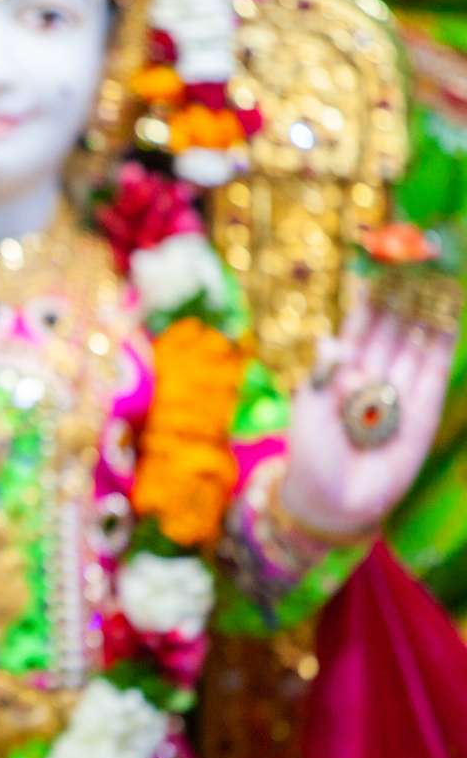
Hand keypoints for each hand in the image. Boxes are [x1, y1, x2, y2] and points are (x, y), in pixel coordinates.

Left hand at [281, 287, 456, 538]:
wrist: (335, 499)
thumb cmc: (312, 453)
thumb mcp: (308, 407)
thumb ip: (322, 372)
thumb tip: (329, 338)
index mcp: (340, 370)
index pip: (359, 326)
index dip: (369, 298)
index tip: (377, 266)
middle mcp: (373, 374)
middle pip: (392, 328)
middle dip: (404, 296)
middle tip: (417, 259)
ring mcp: (400, 389)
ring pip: (416, 342)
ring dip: (427, 311)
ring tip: (439, 276)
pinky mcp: (424, 408)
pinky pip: (434, 369)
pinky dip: (442, 343)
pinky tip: (448, 315)